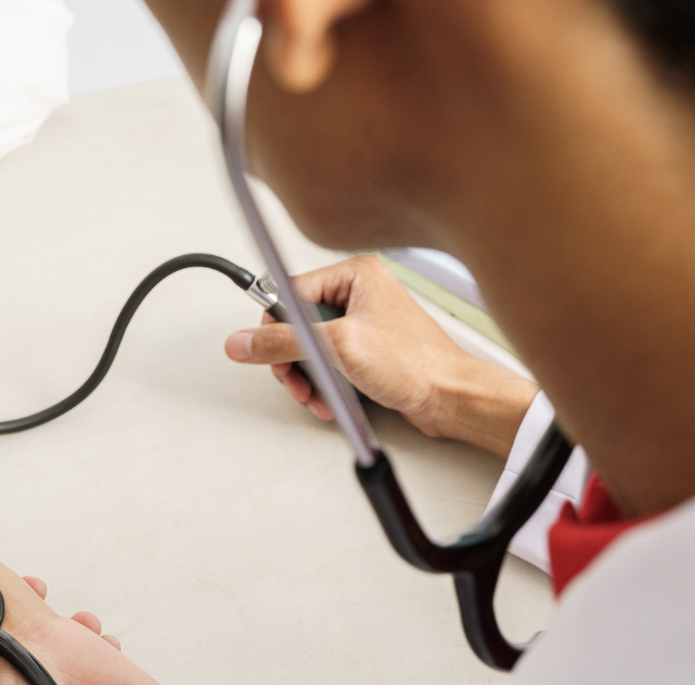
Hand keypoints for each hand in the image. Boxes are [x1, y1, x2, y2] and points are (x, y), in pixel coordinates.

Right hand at [225, 254, 538, 458]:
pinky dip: (324, 386)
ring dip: (308, 379)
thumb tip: (243, 342)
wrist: (451, 398)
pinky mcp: (364, 352)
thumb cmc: (417, 365)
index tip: (270, 353)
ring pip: (309, 350)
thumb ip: (284, 343)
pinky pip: (327, 365)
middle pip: (296, 325)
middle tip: (298, 380)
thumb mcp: (339, 348)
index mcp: (356, 274)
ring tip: (319, 395)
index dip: (276, 329)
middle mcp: (358, 294)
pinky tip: (333, 399)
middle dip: (294, 361)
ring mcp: (361, 324)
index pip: (289, 293)